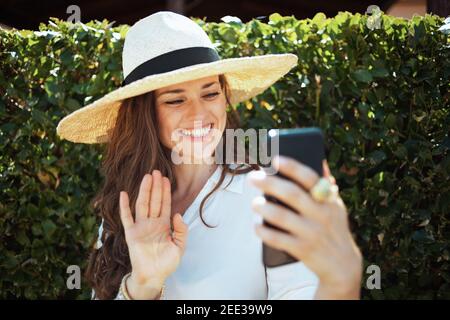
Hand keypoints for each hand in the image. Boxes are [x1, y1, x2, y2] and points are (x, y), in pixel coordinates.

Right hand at [119, 170, 187, 298]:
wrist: (153, 276)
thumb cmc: (167, 262)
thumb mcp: (180, 246)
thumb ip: (181, 230)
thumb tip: (177, 214)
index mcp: (164, 225)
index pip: (165, 204)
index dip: (166, 192)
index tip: (166, 178)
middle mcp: (152, 223)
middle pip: (154, 200)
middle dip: (155, 186)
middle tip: (156, 171)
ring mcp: (141, 227)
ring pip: (142, 205)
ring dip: (144, 191)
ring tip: (146, 177)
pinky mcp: (131, 233)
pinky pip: (126, 218)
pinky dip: (124, 206)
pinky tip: (124, 194)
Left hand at [248, 156, 361, 298]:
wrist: (343, 265)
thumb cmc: (334, 228)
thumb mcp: (336, 206)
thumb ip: (327, 185)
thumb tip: (320, 161)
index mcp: (328, 200)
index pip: (310, 178)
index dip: (293, 167)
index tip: (275, 160)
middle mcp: (321, 214)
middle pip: (292, 194)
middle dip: (269, 184)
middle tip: (252, 178)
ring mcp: (312, 233)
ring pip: (282, 217)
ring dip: (264, 208)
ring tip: (254, 203)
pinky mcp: (303, 250)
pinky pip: (278, 239)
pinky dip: (264, 232)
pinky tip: (256, 226)